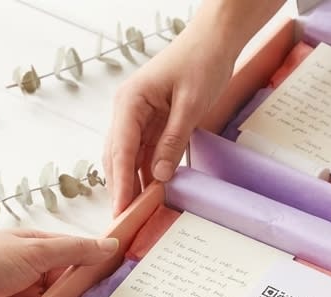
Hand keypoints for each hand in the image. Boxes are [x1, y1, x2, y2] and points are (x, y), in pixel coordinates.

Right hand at [104, 28, 237, 211]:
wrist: (213, 41)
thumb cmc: (201, 62)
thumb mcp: (191, 104)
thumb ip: (172, 140)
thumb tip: (158, 175)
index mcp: (130, 102)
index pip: (119, 150)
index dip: (119, 183)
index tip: (120, 210)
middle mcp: (127, 111)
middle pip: (117, 157)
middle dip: (120, 188)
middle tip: (124, 222)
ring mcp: (137, 117)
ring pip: (129, 157)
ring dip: (132, 183)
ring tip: (136, 214)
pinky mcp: (152, 122)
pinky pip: (145, 152)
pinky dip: (146, 172)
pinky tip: (151, 192)